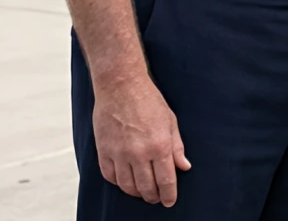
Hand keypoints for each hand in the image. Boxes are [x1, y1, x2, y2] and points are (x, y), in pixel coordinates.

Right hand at [93, 77, 189, 204]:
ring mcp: (119, 153)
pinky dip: (118, 183)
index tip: (169, 201)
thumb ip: (177, 147)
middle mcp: (139, 153)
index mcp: (159, 145)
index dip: (168, 195)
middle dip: (153, 196)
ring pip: (127, 186)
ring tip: (142, 192)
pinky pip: (110, 176)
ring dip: (136, 193)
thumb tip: (184, 166)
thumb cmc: (148, 100)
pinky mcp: (103, 151)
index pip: (166, 181)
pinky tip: (125, 181)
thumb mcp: (171, 122)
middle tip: (156, 198)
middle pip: (146, 187)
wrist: (121, 86)